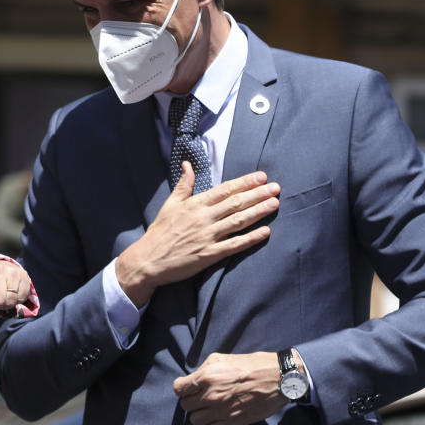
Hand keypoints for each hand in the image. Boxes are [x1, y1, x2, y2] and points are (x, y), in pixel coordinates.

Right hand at [116, 163, 279, 305]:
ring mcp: (207, 236)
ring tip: (275, 204)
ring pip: (238, 221)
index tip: (261, 177)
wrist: (148, 260)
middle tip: (276, 188)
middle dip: (258, 194)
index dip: (244, 183)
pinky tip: (265, 232)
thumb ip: (184, 185)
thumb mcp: (170, 204)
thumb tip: (187, 164)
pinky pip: (234, 245)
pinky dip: (250, 238)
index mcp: (195, 204)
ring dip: (258, 212)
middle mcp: (203, 218)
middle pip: (236, 203)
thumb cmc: (159, 232)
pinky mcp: (209, 254)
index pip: (225, 190)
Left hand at [172, 352, 284, 424]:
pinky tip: (215, 419)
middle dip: (191, 400)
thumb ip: (205, 368)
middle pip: (186, 406)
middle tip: (201, 397)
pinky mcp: (233, 423)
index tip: (189, 387)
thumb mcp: (224, 358)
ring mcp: (222, 411)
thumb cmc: (252, 365)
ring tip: (208, 409)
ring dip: (200, 415)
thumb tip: (194, 379)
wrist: (278, 379)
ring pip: (195, 421)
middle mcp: (211, 395)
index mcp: (208, 376)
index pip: (179, 388)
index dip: (182, 387)